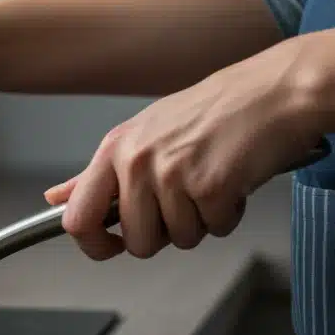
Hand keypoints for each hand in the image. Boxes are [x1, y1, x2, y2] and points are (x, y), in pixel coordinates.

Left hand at [43, 44, 321, 259]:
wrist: (278, 89)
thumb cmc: (215, 110)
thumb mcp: (143, 133)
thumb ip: (97, 175)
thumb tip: (55, 199)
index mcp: (115, 149)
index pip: (77, 219)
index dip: (94, 245)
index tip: (113, 245)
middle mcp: (137, 161)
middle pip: (136, 242)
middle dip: (164, 234)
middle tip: (186, 200)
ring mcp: (173, 174)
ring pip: (179, 239)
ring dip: (201, 221)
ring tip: (213, 181)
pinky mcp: (211, 186)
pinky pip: (215, 230)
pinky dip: (229, 215)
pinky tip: (235, 181)